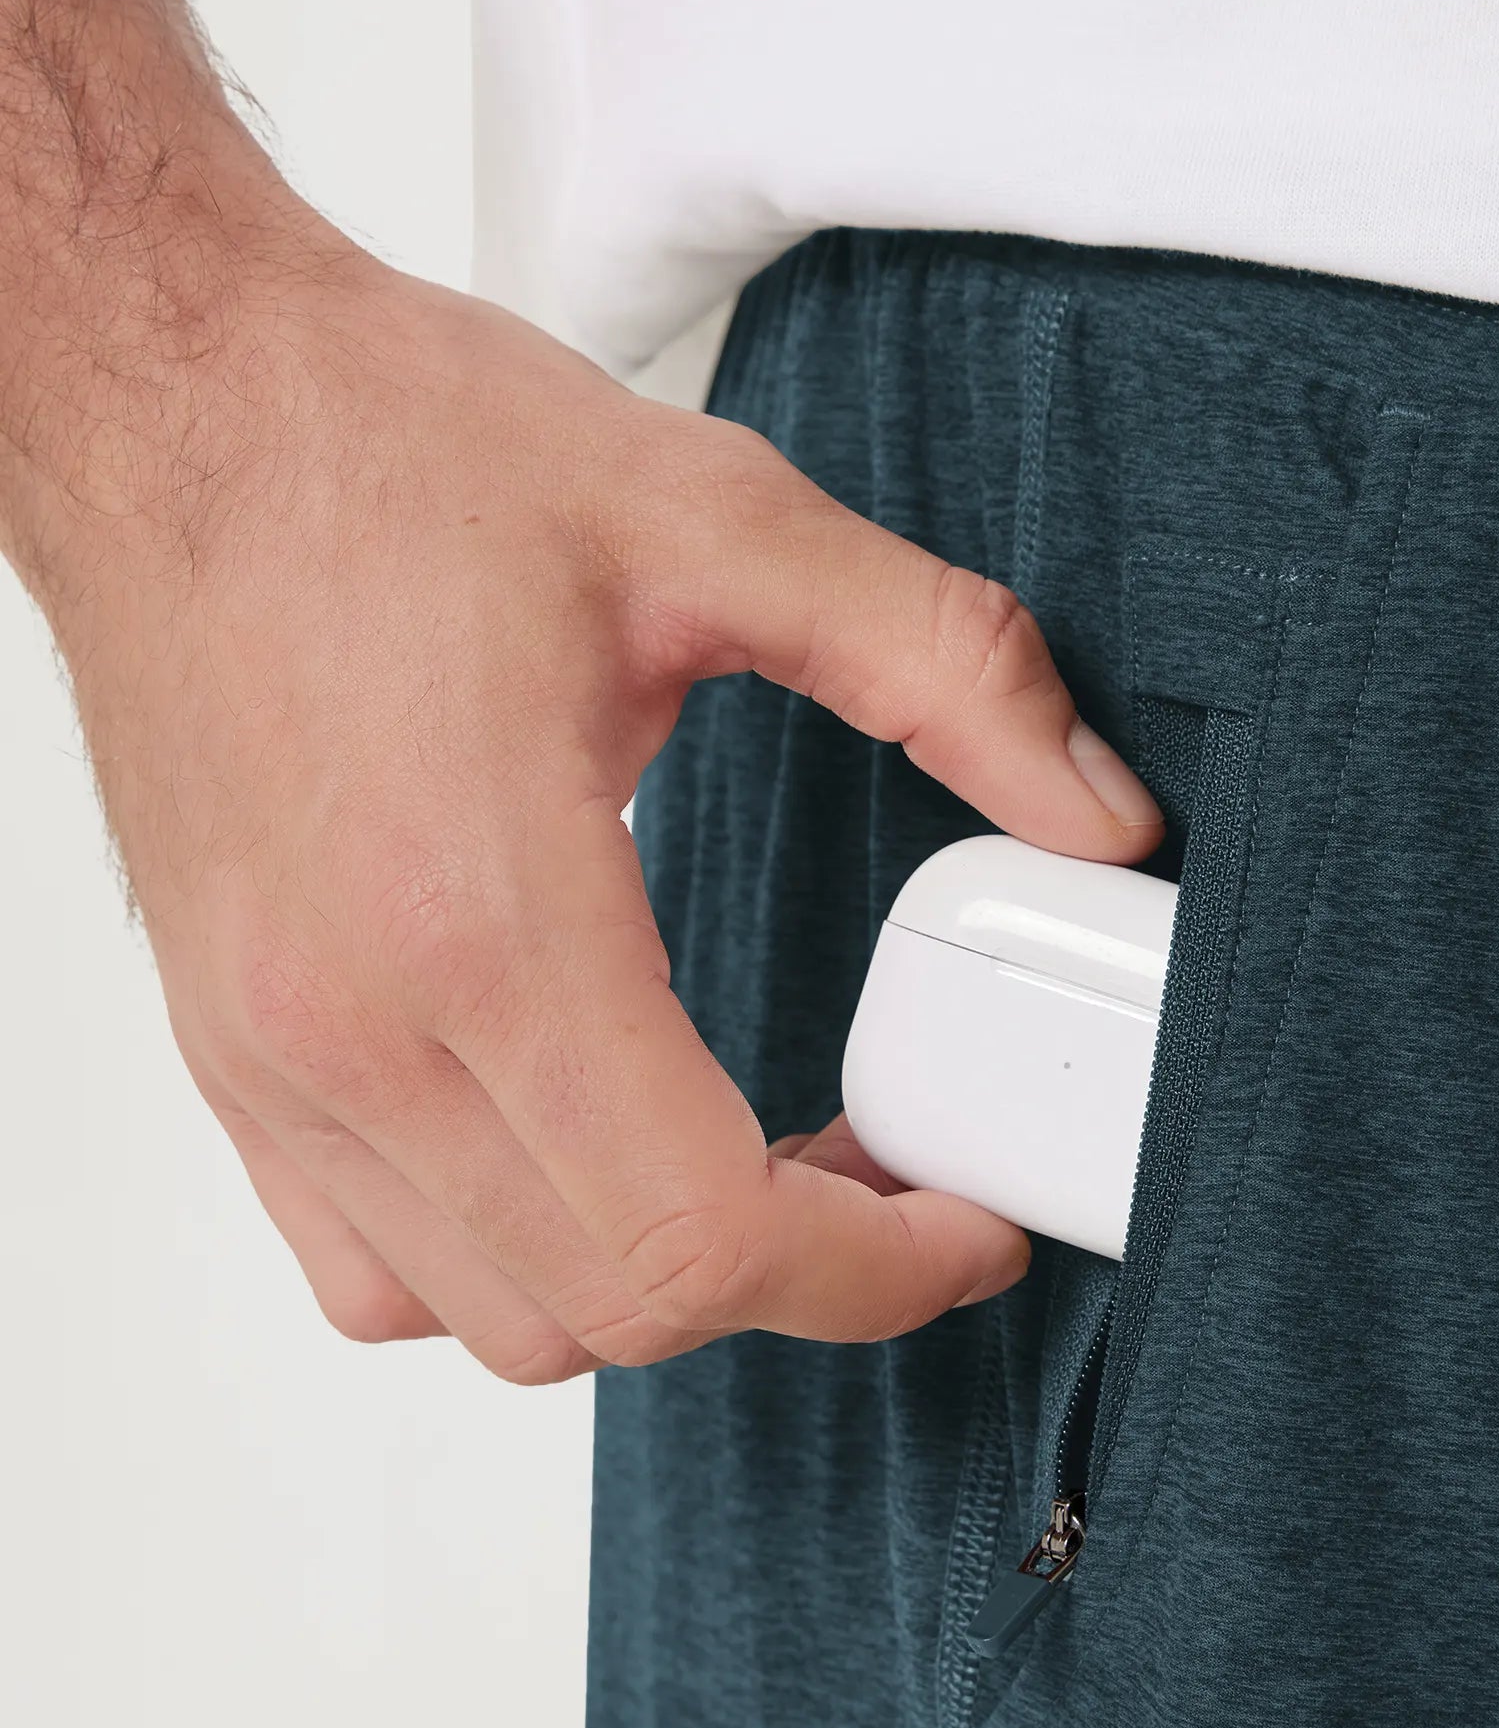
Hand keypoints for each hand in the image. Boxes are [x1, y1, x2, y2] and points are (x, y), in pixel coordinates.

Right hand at [39, 262, 1162, 1380]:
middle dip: (800, 1279)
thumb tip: (1094, 809)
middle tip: (885, 1175)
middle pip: (622, 1308)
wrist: (174, 406)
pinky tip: (584, 1154)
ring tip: (751, 1163)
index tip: (958, 1225)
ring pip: (500, 1320)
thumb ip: (947, 668)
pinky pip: (376, 1271)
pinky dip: (510, 1265)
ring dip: (661, 1280)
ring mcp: (274, 1061)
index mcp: (486, 915)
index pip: (705, 1236)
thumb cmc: (387, 451)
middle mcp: (354, 1030)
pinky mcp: (232, 1055)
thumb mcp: (719, 523)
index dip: (876, 1273)